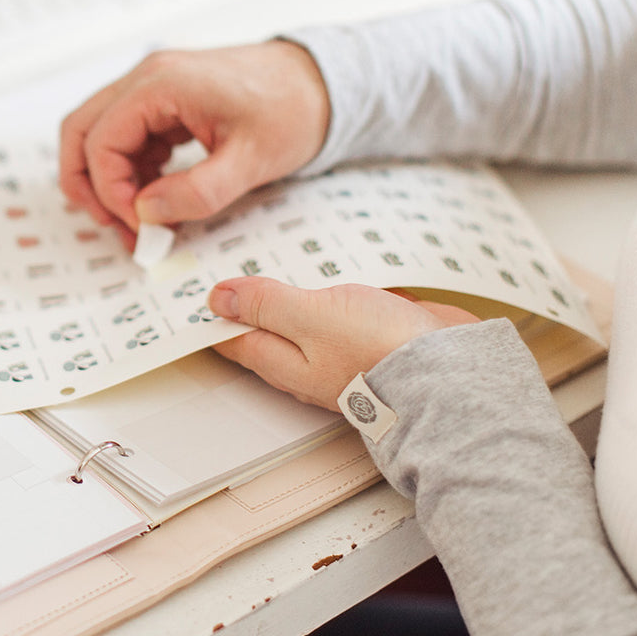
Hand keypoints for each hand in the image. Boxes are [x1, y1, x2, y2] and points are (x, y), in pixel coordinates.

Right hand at [58, 41, 331, 247]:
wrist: (321, 82)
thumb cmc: (292, 111)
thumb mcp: (250, 161)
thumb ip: (197, 192)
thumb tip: (147, 214)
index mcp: (161, 84)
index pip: (101, 143)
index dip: (112, 193)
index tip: (142, 228)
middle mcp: (147, 77)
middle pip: (80, 131)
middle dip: (88, 185)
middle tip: (116, 227)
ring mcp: (152, 86)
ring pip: (97, 133)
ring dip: (107, 180)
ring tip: (139, 222)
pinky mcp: (164, 100)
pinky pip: (126, 136)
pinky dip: (129, 171)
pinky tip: (156, 200)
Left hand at [208, 278, 478, 411]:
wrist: (450, 372)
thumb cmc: (380, 349)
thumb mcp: (310, 316)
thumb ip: (265, 304)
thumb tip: (216, 299)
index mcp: (280, 360)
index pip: (229, 338)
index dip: (207, 314)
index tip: (186, 290)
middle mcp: (303, 361)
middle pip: (261, 330)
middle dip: (240, 303)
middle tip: (217, 271)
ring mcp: (336, 350)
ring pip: (298, 318)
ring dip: (283, 294)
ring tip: (262, 263)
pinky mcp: (367, 335)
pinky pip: (334, 310)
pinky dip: (323, 292)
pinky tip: (323, 270)